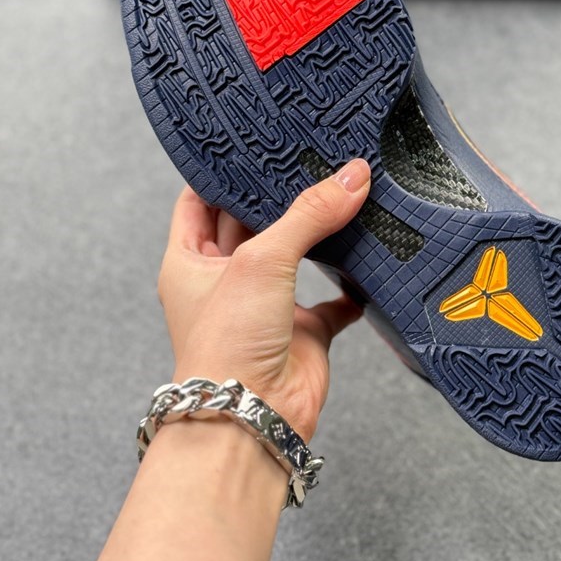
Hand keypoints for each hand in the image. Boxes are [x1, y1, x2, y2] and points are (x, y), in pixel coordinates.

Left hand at [157, 159, 370, 440]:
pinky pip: (333, 301)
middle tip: (311, 157)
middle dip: (280, 196)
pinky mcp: (304, 332)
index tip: (250, 142)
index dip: (221, 171)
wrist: (253, 418)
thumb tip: (352, 177)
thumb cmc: (227, 345)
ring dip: (320, 234)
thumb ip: (308, 214)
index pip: (200, 201)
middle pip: (254, 223)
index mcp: (190, 261)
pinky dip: (352, 285)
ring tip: (346, 192)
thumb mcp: (261, 260)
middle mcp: (226, 281)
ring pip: (297, 256)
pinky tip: (370, 259)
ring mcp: (266, 307)